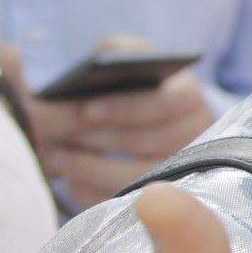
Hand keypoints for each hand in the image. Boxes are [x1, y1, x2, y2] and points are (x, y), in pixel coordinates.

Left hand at [31, 36, 217, 209]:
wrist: (130, 116)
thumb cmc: (123, 84)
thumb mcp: (122, 57)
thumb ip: (114, 52)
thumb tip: (102, 60)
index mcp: (188, 95)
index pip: (170, 101)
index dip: (127, 107)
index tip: (86, 110)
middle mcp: (195, 133)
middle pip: (154, 141)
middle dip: (101, 139)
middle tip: (57, 137)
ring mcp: (183, 169)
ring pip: (139, 175)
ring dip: (92, 167)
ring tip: (56, 158)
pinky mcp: (157, 195)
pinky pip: (127, 201)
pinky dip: (94, 190)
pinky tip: (69, 179)